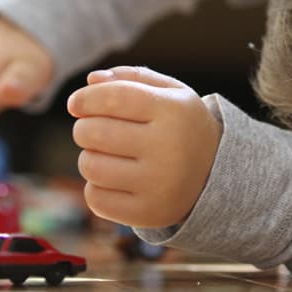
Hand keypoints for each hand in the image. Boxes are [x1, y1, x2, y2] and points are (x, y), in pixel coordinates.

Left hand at [67, 66, 221, 227]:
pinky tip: (114, 180)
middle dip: (83, 128)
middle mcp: (168, 148)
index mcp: (174, 111)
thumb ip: (132, 78)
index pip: (114, 98)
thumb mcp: (170, 93)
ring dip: (89, 157)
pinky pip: (95, 199)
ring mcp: (159, 184)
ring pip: (90, 166)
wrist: (215, 174)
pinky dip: (95, 187)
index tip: (75, 104)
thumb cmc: (181, 126)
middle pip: (95, 132)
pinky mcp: (148, 213)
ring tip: (106, 155)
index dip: (86, 98)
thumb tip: (91, 80)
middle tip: (93, 130)